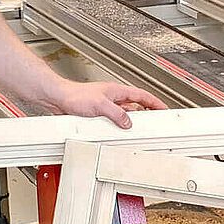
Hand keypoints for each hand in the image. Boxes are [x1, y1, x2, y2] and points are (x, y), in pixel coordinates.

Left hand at [27, 80, 167, 128]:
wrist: (59, 98)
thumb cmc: (75, 95)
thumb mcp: (101, 106)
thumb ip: (117, 114)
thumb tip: (128, 122)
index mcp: (118, 91)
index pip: (143, 95)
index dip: (155, 102)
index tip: (164, 108)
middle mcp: (113, 97)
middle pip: (136, 105)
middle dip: (146, 113)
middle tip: (154, 122)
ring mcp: (106, 106)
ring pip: (125, 114)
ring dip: (130, 121)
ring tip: (137, 130)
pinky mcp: (98, 114)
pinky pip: (114, 120)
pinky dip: (118, 126)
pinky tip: (117, 132)